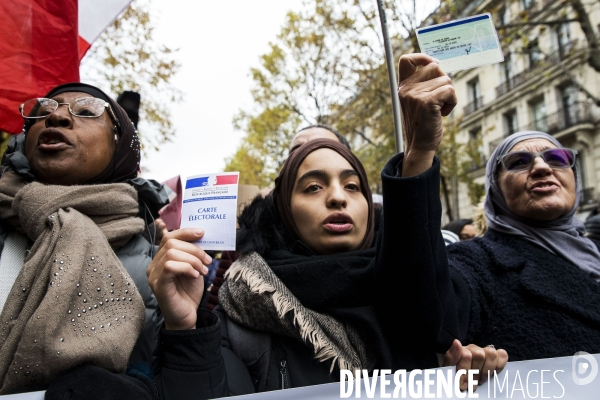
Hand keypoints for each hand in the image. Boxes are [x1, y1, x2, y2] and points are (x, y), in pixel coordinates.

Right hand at [147, 228, 212, 329]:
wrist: (186, 316)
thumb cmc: (189, 292)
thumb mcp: (194, 267)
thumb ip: (193, 253)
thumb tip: (201, 236)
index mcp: (161, 258)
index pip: (169, 237)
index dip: (186, 232)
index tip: (202, 233)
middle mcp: (154, 264)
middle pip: (171, 242)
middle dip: (194, 249)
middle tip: (208, 261)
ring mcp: (154, 274)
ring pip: (171, 253)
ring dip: (192, 259)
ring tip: (203, 270)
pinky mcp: (157, 284)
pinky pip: (169, 266)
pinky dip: (186, 267)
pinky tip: (195, 275)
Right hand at [397, 53, 456, 175]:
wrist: (419, 146)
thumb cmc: (422, 123)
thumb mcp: (417, 101)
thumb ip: (422, 84)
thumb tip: (437, 64)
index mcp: (403, 87)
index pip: (407, 59)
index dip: (422, 57)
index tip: (433, 65)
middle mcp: (406, 89)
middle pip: (435, 66)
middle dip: (443, 80)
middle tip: (439, 98)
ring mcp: (415, 95)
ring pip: (446, 79)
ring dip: (449, 94)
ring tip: (440, 109)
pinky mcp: (427, 102)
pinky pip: (450, 90)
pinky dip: (452, 101)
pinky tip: (444, 113)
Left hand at [443, 339, 508, 390]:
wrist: (463, 380)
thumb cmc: (457, 376)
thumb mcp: (450, 368)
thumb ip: (451, 356)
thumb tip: (457, 341)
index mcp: (461, 350)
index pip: (466, 355)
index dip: (464, 372)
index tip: (461, 384)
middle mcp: (473, 348)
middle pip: (479, 355)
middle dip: (475, 373)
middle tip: (471, 384)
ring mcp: (485, 351)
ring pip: (491, 354)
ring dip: (486, 371)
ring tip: (480, 381)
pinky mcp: (497, 355)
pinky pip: (502, 355)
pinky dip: (499, 366)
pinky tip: (491, 374)